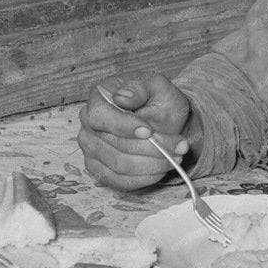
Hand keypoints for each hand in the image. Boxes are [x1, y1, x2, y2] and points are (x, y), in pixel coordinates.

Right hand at [76, 73, 193, 190]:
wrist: (161, 119)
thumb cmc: (157, 100)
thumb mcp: (157, 86)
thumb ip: (140, 88)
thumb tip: (121, 96)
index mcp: (97, 99)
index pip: (100, 116)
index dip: (123, 126)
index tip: (149, 131)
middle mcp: (88, 126)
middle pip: (114, 145)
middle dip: (151, 149)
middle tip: (179, 146)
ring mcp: (91, 150)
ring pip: (120, 166)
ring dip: (152, 164)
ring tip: (175, 156)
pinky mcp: (99, 170)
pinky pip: (120, 181)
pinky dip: (145, 178)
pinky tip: (162, 168)